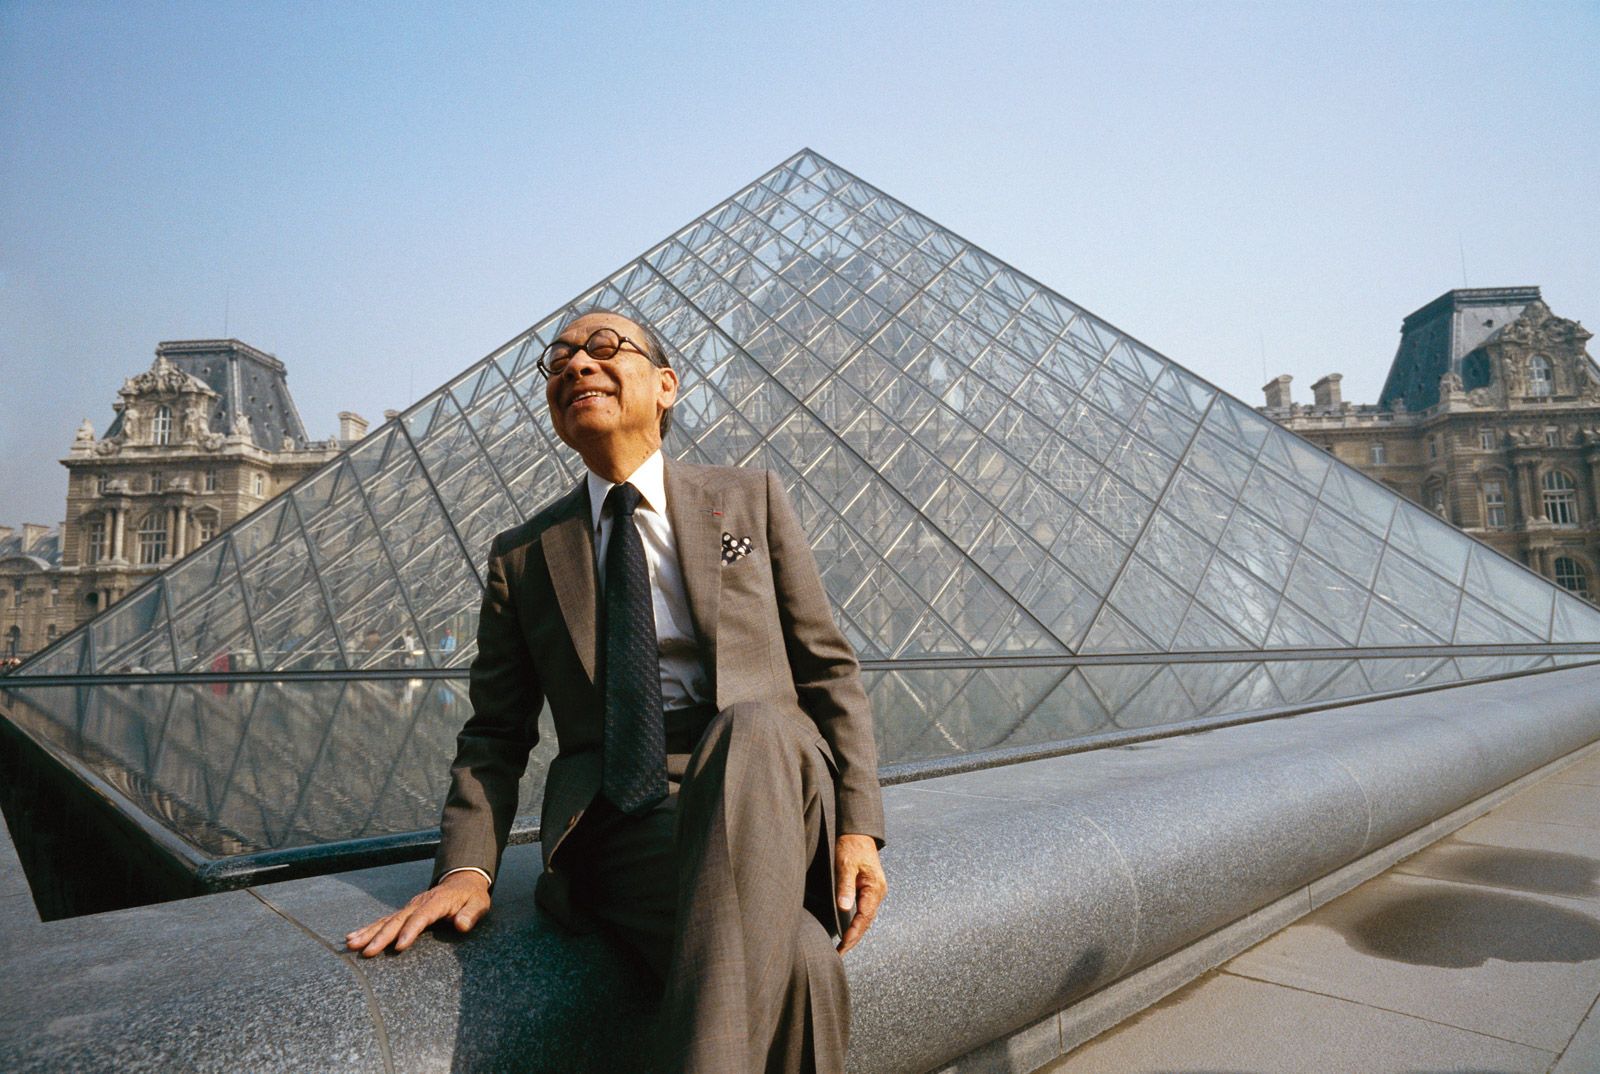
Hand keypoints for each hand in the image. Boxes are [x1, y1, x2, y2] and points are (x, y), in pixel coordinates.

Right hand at [344, 871, 491, 956]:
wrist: (463, 880)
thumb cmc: (471, 896)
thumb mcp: (479, 904)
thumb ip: (471, 914)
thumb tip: (462, 925)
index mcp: (437, 902)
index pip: (421, 917)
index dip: (410, 931)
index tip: (398, 946)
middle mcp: (419, 903)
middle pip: (398, 920)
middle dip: (381, 936)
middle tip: (367, 951)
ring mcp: (410, 906)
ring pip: (387, 920)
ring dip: (369, 932)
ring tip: (352, 944)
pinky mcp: (405, 911)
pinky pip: (385, 920)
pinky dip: (368, 928)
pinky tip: (353, 937)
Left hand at [834, 833, 885, 953]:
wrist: (858, 833)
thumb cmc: (851, 847)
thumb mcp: (845, 866)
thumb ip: (845, 887)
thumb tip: (844, 908)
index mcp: (875, 888)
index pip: (864, 917)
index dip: (853, 933)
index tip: (843, 946)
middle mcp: (878, 892)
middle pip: (867, 921)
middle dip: (854, 938)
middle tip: (840, 953)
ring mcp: (876, 891)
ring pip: (867, 917)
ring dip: (856, 932)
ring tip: (844, 947)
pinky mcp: (871, 889)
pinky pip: (865, 910)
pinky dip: (858, 922)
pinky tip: (850, 929)